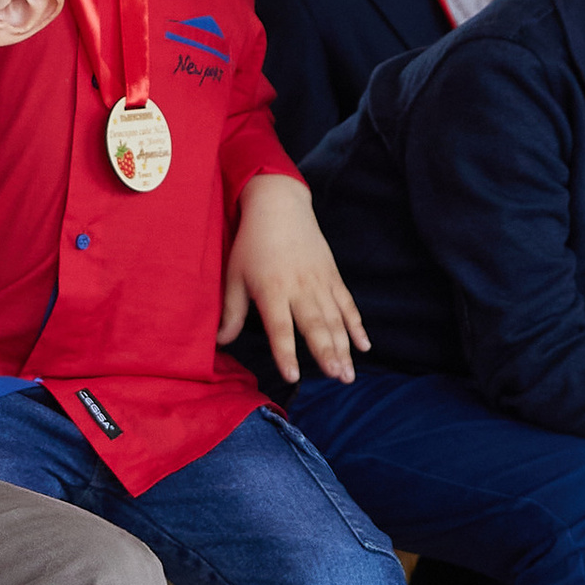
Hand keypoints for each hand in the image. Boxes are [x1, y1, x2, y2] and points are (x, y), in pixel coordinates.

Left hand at [220, 173, 369, 384]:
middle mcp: (299, 288)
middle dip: (327, 354)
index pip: (280, 328)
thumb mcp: (235, 276)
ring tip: (348, 373)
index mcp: (272, 290)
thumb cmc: (252, 243)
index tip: (293, 375)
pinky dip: (357, 325)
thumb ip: (231, 312)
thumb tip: (220, 343)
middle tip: (338, 378)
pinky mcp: (333, 276)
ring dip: (344, 347)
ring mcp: (320, 282)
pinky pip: (347, 304)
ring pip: (335, 319)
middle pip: (315, 325)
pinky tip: (364, 346)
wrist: (280, 206)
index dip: (286, 353)